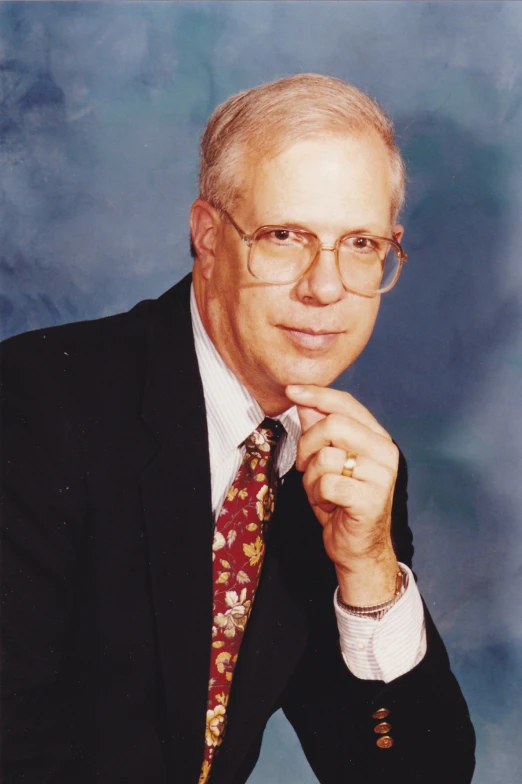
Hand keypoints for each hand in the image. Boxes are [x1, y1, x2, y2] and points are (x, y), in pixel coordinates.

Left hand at [285, 384, 399, 605]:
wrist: (359, 548)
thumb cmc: (343, 503)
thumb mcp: (327, 461)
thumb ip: (319, 430)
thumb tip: (304, 401)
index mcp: (377, 437)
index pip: (346, 404)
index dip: (316, 394)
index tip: (291, 390)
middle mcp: (385, 452)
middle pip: (333, 425)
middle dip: (307, 444)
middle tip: (304, 465)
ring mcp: (382, 476)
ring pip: (326, 457)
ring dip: (311, 478)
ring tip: (321, 491)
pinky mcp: (371, 499)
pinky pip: (327, 484)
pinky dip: (318, 496)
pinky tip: (328, 505)